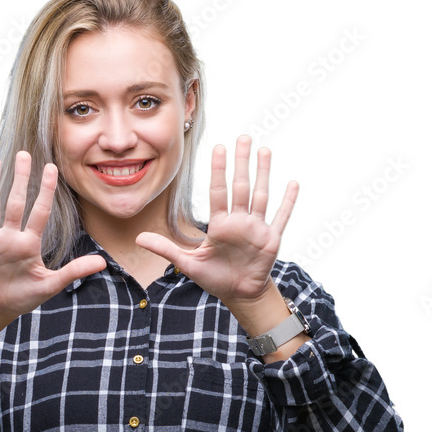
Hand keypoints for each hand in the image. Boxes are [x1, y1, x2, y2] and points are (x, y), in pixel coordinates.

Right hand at [0, 150, 106, 319]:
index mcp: (29, 244)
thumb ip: (74, 272)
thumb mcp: (50, 285)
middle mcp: (10, 237)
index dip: (45, 191)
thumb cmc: (24, 295)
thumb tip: (103, 262)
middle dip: (19, 179)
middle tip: (23, 154)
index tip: (51, 168)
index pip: (39, 212)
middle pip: (15, 203)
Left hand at [135, 135, 298, 302]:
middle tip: (243, 137)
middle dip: (241, 162)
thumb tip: (138, 238)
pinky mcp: (271, 240)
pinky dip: (287, 202)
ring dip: (263, 173)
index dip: (218, 170)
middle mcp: (238, 221)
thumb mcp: (187, 264)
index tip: (218, 148)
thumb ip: (165, 249)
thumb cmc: (215, 277)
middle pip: (240, 186)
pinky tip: (293, 183)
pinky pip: (281, 217)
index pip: (218, 191)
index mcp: (219, 225)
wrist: (239, 294)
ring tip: (264, 151)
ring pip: (260, 195)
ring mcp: (256, 228)